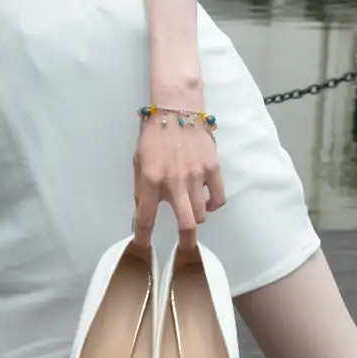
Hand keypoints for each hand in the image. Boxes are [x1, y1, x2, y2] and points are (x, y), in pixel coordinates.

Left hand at [134, 110, 223, 252]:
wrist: (176, 108)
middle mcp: (175, 182)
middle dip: (185, 242)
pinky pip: (218, 198)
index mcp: (151, 180)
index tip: (142, 247)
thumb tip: (143, 211)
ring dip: (196, 217)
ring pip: (202, 214)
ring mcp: (197, 176)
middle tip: (185, 248)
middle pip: (186, 224)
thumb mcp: (138, 162)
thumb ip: (141, 188)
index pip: (146, 217)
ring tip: (190, 210)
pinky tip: (206, 202)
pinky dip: (212, 205)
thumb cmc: (153, 136)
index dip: (143, 237)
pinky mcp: (213, 168)